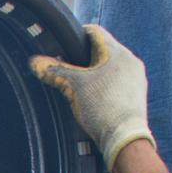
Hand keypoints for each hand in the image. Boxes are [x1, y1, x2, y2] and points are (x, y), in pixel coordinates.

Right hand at [28, 25, 153, 170]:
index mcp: (118, 53)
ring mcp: (136, 79)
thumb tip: (35, 62)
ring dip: (95, 72)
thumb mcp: (73, 87)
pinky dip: (105, 85)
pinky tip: (94, 98)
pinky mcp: (136, 95)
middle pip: (103, 50)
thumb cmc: (103, 109)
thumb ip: (54, 71)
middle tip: (68, 68)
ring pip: (110, 67)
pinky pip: (118, 82)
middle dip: (84, 58)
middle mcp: (131, 62)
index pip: (95, 32)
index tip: (64, 45)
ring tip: (80, 86)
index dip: (76, 37)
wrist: (125, 140)